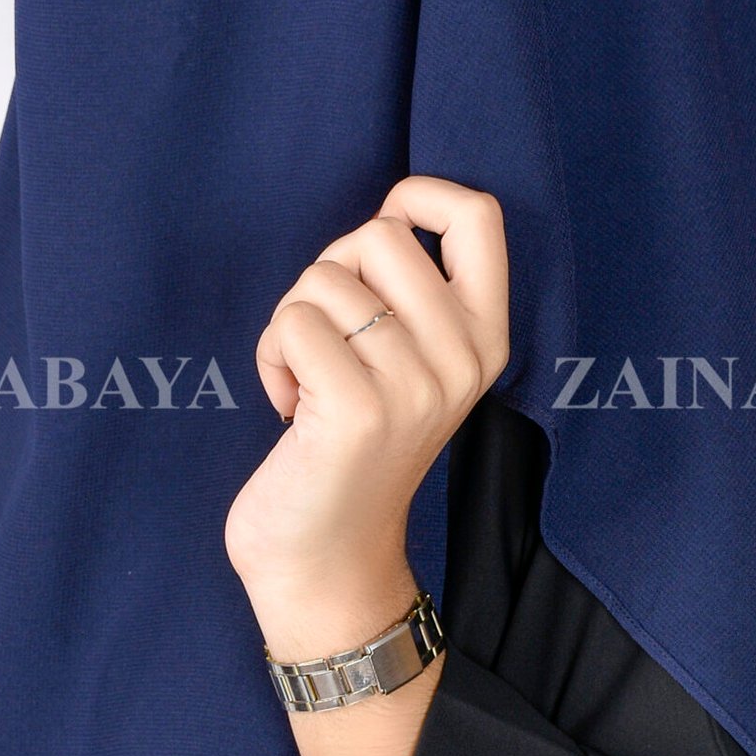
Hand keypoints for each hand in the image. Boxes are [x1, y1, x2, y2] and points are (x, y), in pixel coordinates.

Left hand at [224, 176, 509, 660]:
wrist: (329, 560)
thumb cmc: (352, 446)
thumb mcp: (409, 364)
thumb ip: (408, 294)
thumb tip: (386, 217)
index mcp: (485, 336)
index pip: (479, 216)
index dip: (418, 195)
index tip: (384, 228)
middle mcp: (464, 357)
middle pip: (378, 234)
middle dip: (329, 270)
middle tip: (326, 338)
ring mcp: (416, 385)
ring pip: (324, 279)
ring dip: (290, 322)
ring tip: (306, 382)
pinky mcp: (359, 410)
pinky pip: (292, 324)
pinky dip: (270, 356)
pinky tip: (288, 406)